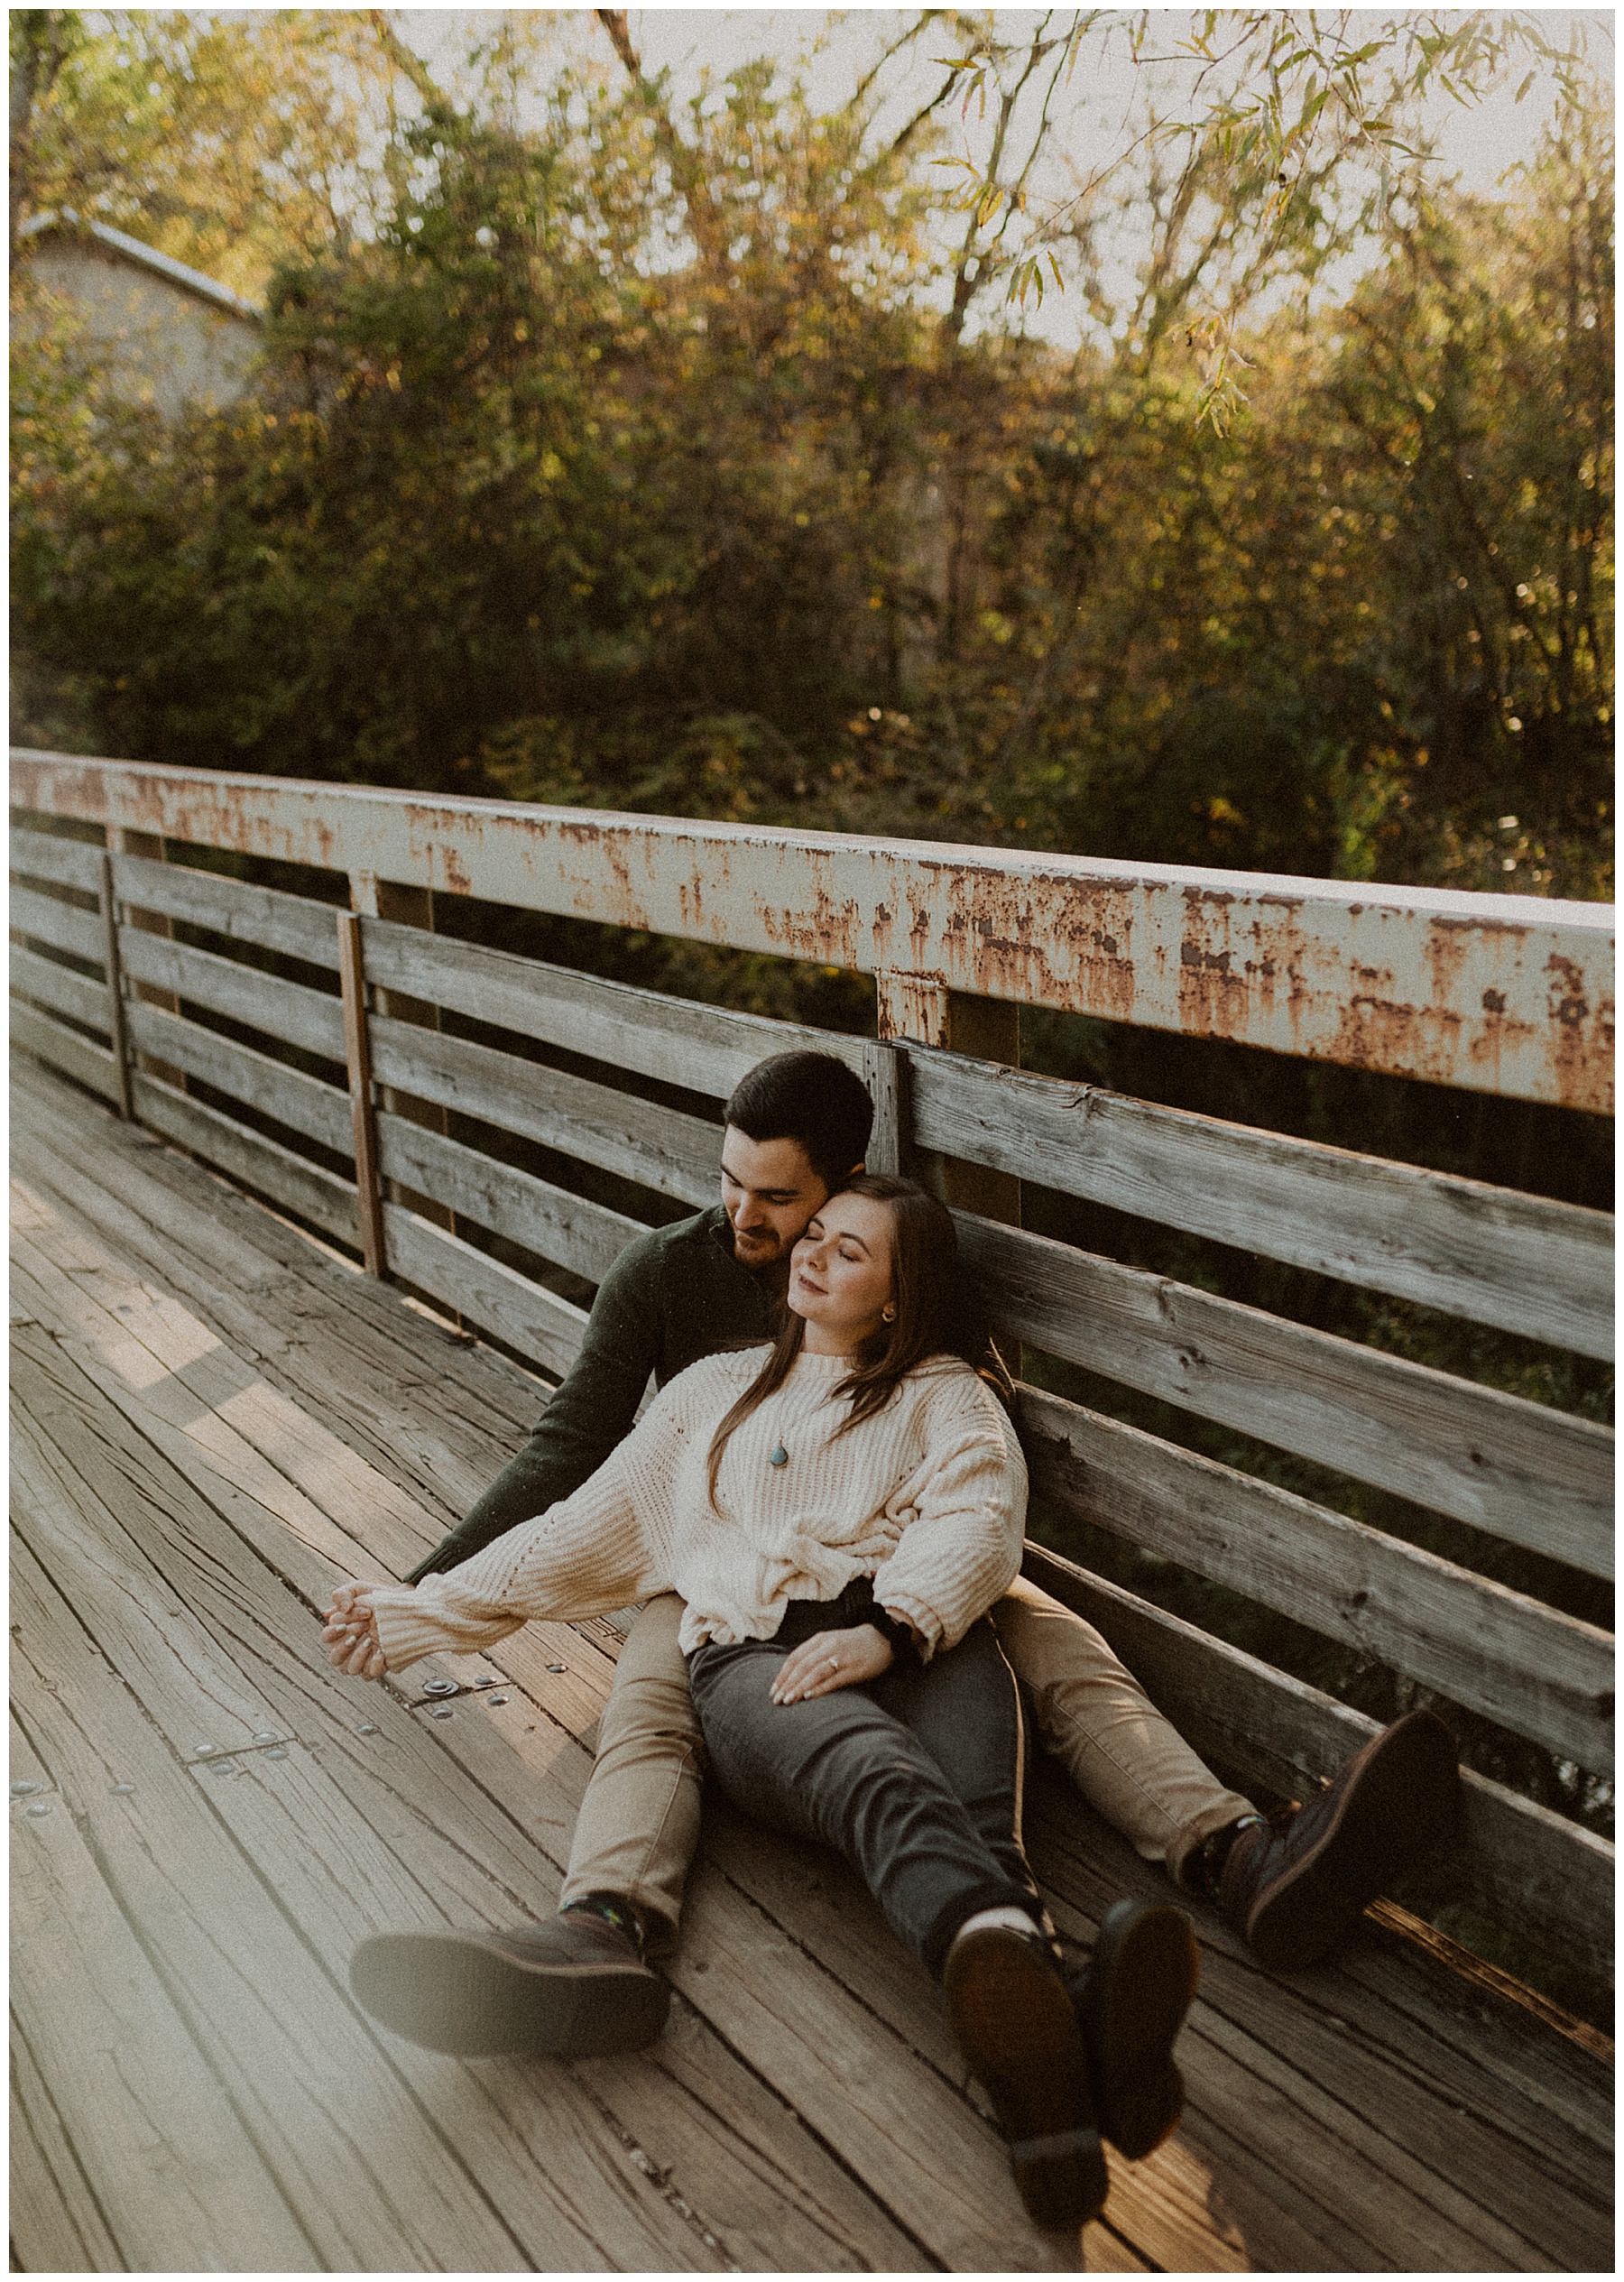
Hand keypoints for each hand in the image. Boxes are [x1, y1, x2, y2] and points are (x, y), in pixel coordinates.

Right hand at [322, 1583, 387, 1680]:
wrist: (403, 1604)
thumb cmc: (377, 1597)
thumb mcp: (359, 1589)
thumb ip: (343, 1594)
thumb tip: (342, 1609)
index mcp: (339, 1631)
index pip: (326, 1637)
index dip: (333, 1632)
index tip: (345, 1624)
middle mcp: (348, 1648)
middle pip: (334, 1658)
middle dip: (344, 1645)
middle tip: (363, 1627)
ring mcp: (362, 1658)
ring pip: (349, 1670)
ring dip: (358, 1655)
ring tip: (370, 1640)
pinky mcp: (378, 1665)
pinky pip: (369, 1674)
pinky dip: (373, 1665)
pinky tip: (381, 1651)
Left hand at [771, 1623, 891, 1704]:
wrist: (883, 1636)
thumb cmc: (853, 1644)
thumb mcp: (830, 1642)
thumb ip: (813, 1654)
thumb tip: (792, 1674)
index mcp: (820, 1640)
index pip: (795, 1658)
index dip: (782, 1675)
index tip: (773, 1690)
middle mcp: (828, 1646)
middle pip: (802, 1666)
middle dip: (787, 1684)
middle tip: (777, 1700)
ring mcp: (841, 1657)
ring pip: (815, 1673)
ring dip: (799, 1687)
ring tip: (788, 1701)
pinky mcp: (854, 1669)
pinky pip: (834, 1679)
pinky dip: (820, 1688)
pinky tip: (809, 1696)